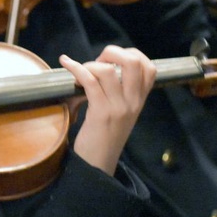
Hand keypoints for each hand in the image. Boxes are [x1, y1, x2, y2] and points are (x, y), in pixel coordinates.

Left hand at [60, 46, 155, 175]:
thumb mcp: (120, 114)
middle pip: (133, 61)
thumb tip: (102, 69)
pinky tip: (67, 64)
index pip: (150, 67)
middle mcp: (133, 101)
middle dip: (112, 52)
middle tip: (98, 62)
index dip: (131, 54)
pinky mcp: (101, 113)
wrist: (98, 163)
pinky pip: (89, 81)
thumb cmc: (104, 137)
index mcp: (140, 100)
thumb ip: (119, 93)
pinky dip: (75, 68)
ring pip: (107, 70)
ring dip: (89, 64)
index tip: (112, 61)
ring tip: (80, 71)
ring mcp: (118, 107)